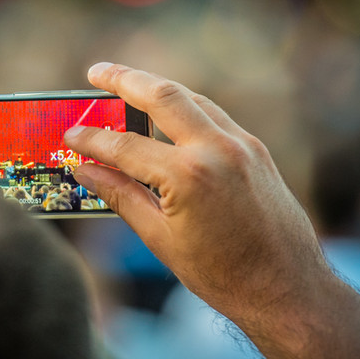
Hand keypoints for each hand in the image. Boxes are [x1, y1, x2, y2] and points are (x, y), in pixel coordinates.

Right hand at [65, 63, 359, 357]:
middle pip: (163, 96)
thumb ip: (120, 196)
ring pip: (192, 98)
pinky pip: (214, 115)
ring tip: (127, 82)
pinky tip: (168, 112)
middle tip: (96, 71)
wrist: (288, 289)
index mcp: (188, 177)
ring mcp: (242, 145)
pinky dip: (187, 107)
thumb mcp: (161, 239)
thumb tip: (85, 170)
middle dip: (125, 79)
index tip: (70, 133)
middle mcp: (217, 150)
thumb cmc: (223, 274)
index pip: (125, 146)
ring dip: (157, 88)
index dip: (92, 140)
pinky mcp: (256, 149)